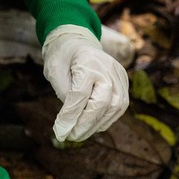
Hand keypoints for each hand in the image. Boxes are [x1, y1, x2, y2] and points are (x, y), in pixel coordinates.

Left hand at [42, 25, 129, 141]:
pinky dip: (106, 119)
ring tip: (80, 134)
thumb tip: (72, 121)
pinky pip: (119, 107)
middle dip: (85, 125)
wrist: (79, 40)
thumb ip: (63, 93)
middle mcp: (108, 69)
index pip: (80, 95)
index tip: (59, 132)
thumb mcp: (54, 70)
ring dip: (96, 125)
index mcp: (88, 62)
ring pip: (113, 108)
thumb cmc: (63, 56)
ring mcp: (119, 76)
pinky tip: (93, 125)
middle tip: (71, 137)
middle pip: (100, 104)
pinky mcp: (124, 83)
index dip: (70, 116)